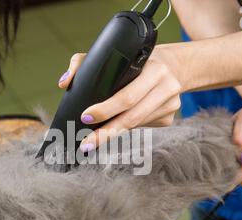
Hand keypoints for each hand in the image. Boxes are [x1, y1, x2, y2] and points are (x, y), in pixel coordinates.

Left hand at [58, 47, 181, 152]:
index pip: (127, 95)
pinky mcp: (170, 118)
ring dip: (115, 132)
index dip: (106, 109)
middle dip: (106, 132)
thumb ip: (84, 62)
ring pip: (136, 125)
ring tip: (95, 139)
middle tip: (86, 143)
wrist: (177, 66)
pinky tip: (119, 124)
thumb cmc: (138, 60)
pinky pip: (143, 126)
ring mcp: (171, 105)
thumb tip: (64, 83)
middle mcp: (167, 87)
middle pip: (132, 117)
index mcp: (154, 68)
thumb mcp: (115, 53)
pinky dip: (128, 126)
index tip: (86, 116)